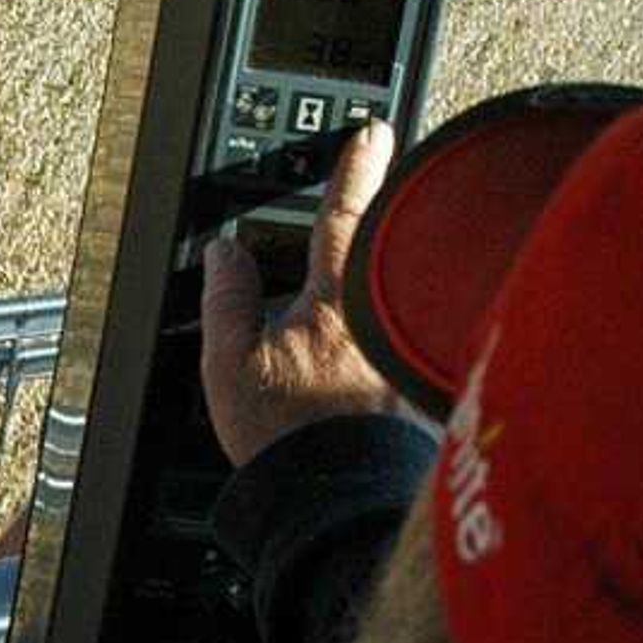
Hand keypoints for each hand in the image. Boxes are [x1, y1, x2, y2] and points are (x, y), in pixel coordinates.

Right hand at [197, 118, 404, 466]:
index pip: (344, 218)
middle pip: (385, 254)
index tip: (372, 132)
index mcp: (335, 304)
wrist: (336, 510)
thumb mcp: (230, 368)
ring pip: (396, 302)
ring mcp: (405, 358)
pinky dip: (393, 339)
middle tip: (386, 186)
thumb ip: (226, 301)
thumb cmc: (287, 444)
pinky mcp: (418, 395)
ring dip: (385, 287)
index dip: (355, 170)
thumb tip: (224, 253)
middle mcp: (383, 323)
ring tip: (367, 287)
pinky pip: (404, 347)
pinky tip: (373, 359)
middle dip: (383, 221)